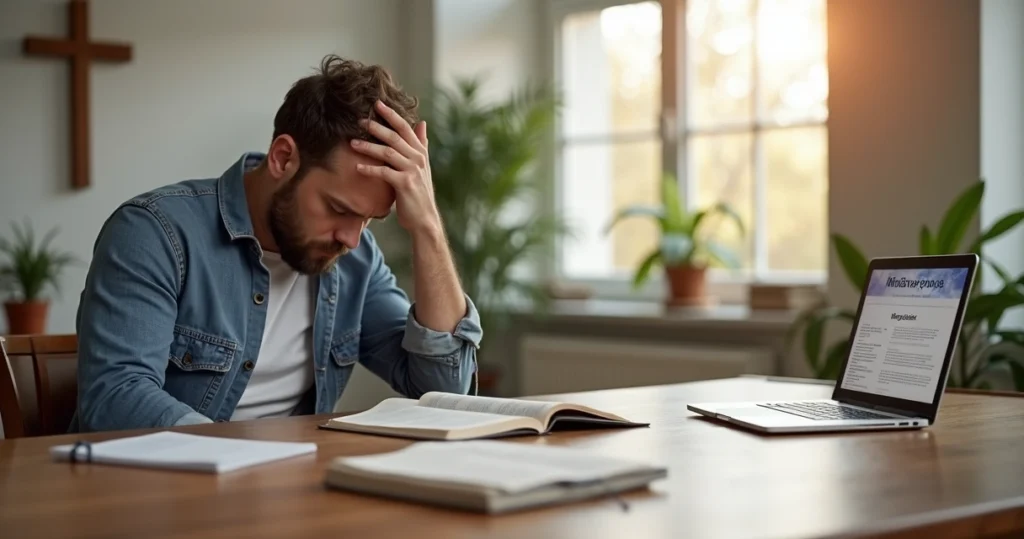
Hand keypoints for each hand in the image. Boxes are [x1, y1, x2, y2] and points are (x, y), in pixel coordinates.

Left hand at [351, 100, 440, 236]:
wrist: (424, 219)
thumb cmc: (419, 193)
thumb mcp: (422, 166)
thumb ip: (421, 145)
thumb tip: (422, 123)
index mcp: (420, 152)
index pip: (405, 128)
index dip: (391, 114)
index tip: (377, 104)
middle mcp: (417, 158)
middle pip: (395, 137)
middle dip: (376, 127)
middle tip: (359, 120)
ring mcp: (412, 170)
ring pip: (388, 152)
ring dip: (368, 146)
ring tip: (352, 143)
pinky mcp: (405, 183)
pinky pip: (384, 172)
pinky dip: (370, 169)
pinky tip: (357, 167)